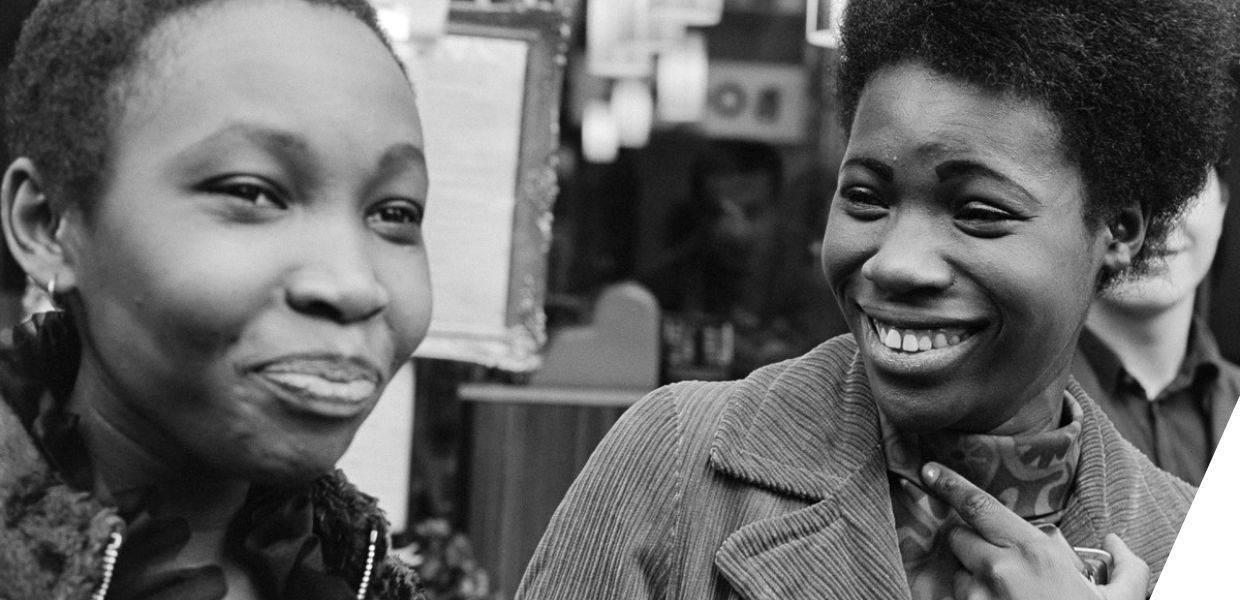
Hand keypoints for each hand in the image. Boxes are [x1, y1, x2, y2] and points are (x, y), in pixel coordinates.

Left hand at [920, 461, 1149, 599]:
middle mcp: (998, 570)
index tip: (929, 471)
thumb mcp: (1123, 599)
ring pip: (957, 576)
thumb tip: (1115, 541)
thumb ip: (1124, 565)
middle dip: (971, 544)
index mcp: (1034, 552)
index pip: (977, 505)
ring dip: (972, 582)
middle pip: (959, 538)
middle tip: (998, 564)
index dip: (949, 484)